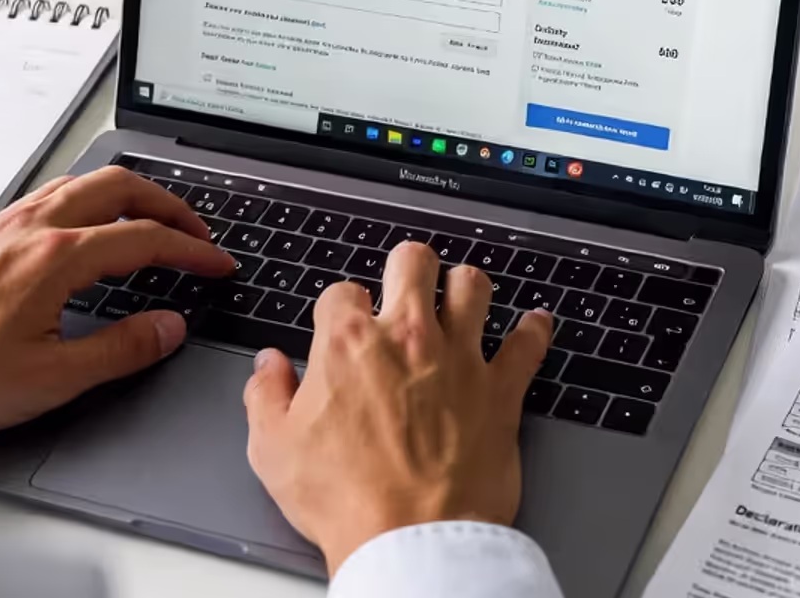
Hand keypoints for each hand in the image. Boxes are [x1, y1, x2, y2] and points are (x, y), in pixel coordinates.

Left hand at [0, 166, 234, 443]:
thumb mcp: (50, 379)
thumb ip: (120, 350)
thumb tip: (167, 328)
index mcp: (56, 258)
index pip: (146, 238)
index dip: (193, 251)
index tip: (217, 266)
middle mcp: (32, 229)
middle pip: (120, 186)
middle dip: (170, 205)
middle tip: (197, 233)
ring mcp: (4, 227)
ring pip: (83, 183)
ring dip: (130, 194)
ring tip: (153, 220)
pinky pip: (52, 195)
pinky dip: (91, 200)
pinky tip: (88, 228)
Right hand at [243, 241, 554, 573]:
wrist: (411, 538)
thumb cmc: (346, 500)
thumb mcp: (274, 451)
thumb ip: (266, 396)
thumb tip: (268, 367)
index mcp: (349, 344)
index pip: (342, 291)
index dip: (341, 306)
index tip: (343, 325)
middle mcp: (408, 337)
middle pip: (413, 262)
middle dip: (407, 269)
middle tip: (406, 287)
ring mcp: (460, 358)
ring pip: (472, 286)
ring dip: (465, 289)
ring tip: (460, 300)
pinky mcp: (501, 389)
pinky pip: (527, 343)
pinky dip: (533, 330)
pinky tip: (533, 324)